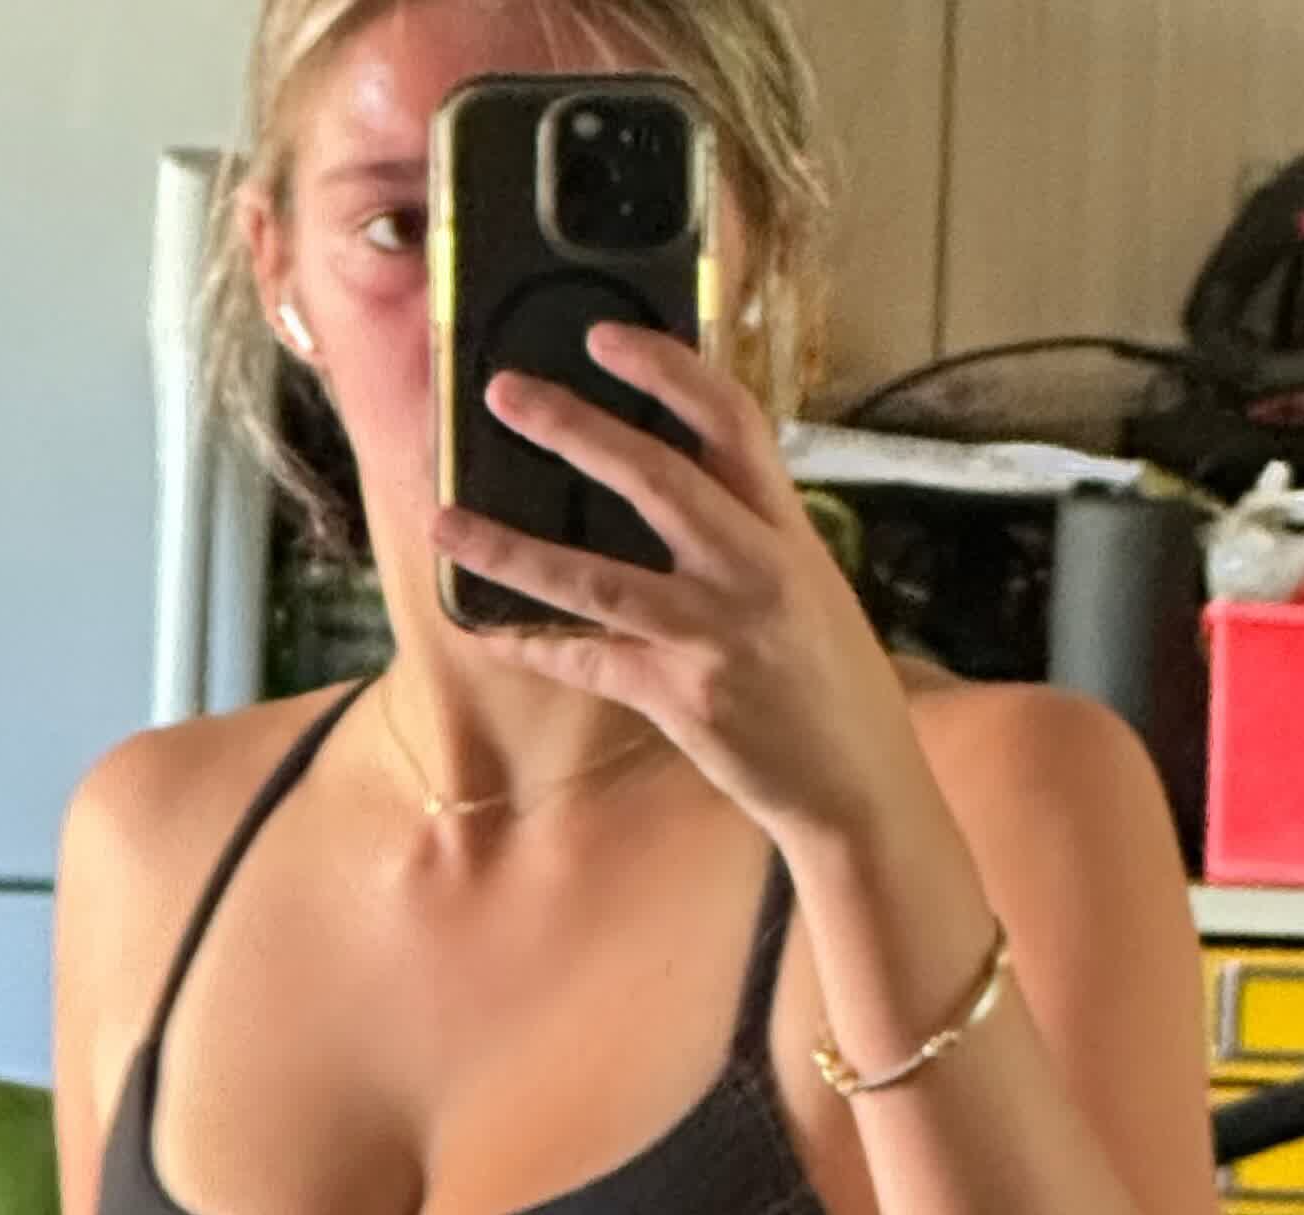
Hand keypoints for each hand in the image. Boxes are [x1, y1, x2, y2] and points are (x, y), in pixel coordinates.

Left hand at [432, 322, 940, 854]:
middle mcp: (753, 573)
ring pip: (597, 580)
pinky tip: (488, 630)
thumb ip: (747, 529)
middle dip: (573, 430)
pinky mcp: (683, 699)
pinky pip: (591, 663)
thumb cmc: (832, 682)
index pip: (733, 422)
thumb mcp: (809, 585)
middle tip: (503, 394)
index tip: (605, 337)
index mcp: (786, 533)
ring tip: (445, 523)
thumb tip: (668, 473)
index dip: (668, 369)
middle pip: (655, 479)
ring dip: (511, 549)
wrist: (858, 788)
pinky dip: (536, 646)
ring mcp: (714, 638)